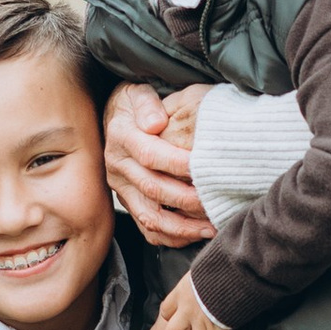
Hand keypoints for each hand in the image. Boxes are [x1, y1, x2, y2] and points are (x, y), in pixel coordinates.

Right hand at [104, 80, 212, 247]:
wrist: (114, 118)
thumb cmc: (135, 104)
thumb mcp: (136, 92)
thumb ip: (147, 103)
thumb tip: (156, 123)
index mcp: (121, 137)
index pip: (149, 154)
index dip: (178, 163)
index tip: (205, 168)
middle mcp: (118, 166)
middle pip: (153, 189)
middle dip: (188, 199)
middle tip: (216, 202)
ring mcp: (121, 189)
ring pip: (150, 217)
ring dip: (182, 227)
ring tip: (211, 227)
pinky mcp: (127, 204)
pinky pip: (147, 229)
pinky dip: (172, 238)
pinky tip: (196, 236)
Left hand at [156, 272, 231, 329]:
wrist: (235, 269)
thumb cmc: (222, 265)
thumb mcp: (202, 268)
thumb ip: (200, 279)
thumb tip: (206, 276)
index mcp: (181, 293)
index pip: (166, 311)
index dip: (169, 319)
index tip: (175, 323)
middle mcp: (186, 310)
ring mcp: (201, 322)